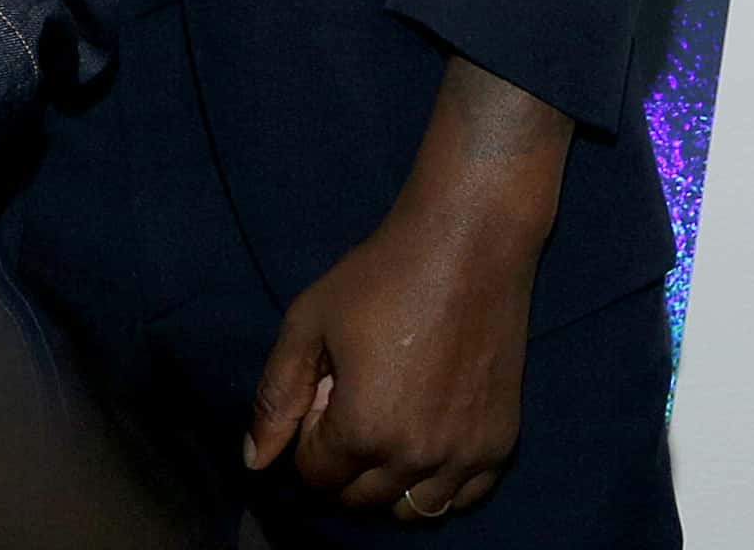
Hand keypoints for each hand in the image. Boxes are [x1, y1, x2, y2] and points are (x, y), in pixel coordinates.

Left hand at [241, 58, 570, 520]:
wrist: (469, 245)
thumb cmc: (380, 275)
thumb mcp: (308, 323)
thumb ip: (275, 397)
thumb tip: (254, 463)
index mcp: (363, 429)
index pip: (316, 476)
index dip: (310, 435)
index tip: (326, 390)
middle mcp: (416, 457)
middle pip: (359, 499)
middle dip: (344, 460)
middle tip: (357, 398)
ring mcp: (464, 456)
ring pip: (410, 509)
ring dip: (388, 480)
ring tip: (390, 421)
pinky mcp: (499, 444)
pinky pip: (461, 498)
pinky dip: (438, 482)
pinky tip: (429, 435)